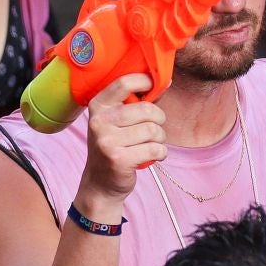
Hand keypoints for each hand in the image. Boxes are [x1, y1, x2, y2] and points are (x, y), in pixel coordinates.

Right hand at [78, 72, 166, 211]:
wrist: (100, 184)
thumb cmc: (114, 147)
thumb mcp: (115, 122)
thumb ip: (135, 102)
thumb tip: (166, 81)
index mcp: (98, 107)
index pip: (124, 83)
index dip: (145, 82)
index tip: (152, 88)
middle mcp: (99, 122)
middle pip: (147, 109)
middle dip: (159, 120)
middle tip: (154, 130)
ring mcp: (107, 141)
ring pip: (153, 130)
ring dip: (159, 139)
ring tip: (151, 145)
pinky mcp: (118, 159)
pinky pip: (155, 149)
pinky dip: (161, 153)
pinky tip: (154, 156)